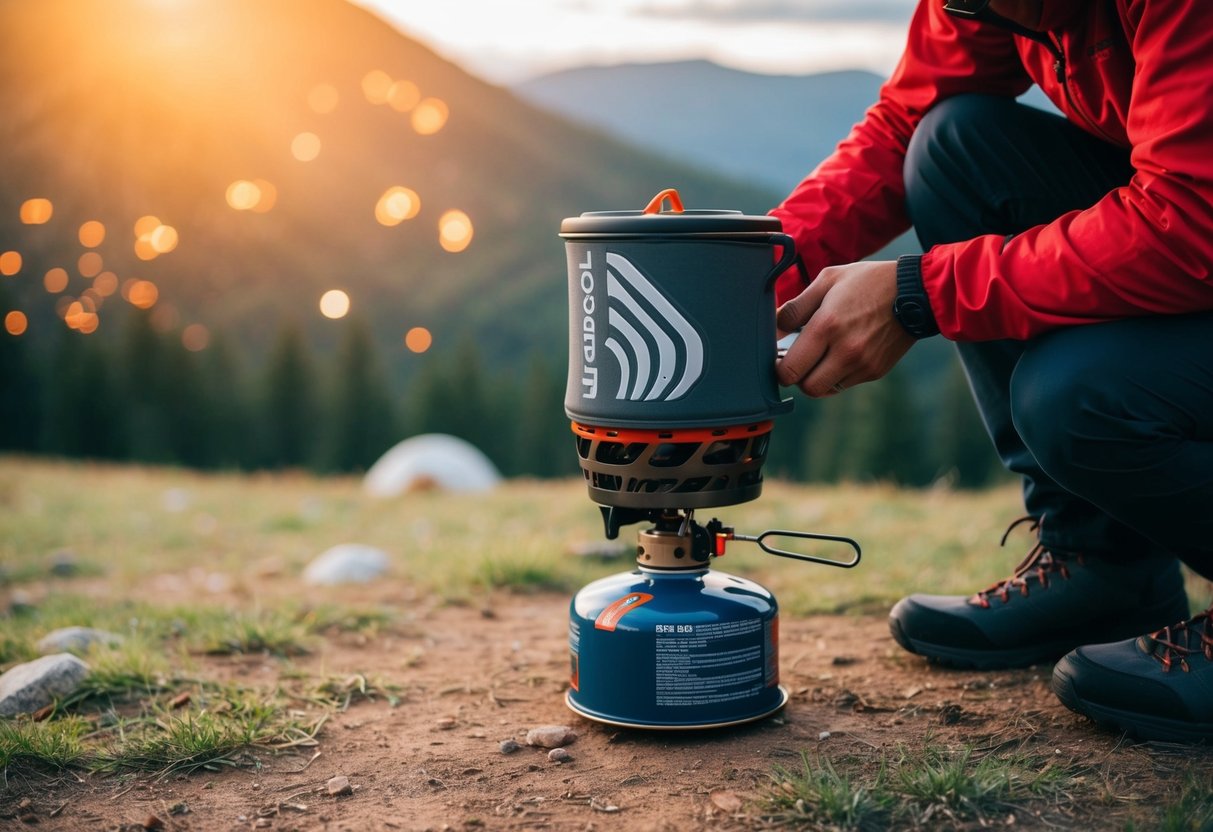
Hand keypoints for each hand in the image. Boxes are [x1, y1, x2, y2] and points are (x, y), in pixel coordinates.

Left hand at [775, 260, 914, 396]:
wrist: (915, 292)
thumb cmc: (867, 282)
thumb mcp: (827, 280)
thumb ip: (795, 307)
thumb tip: (774, 329)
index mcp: (827, 325)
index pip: (790, 369)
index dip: (779, 368)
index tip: (779, 358)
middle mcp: (844, 350)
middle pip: (806, 387)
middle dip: (797, 377)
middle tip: (797, 360)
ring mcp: (862, 364)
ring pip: (825, 389)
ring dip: (816, 377)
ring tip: (819, 356)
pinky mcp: (875, 371)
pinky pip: (844, 384)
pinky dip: (836, 375)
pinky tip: (839, 354)